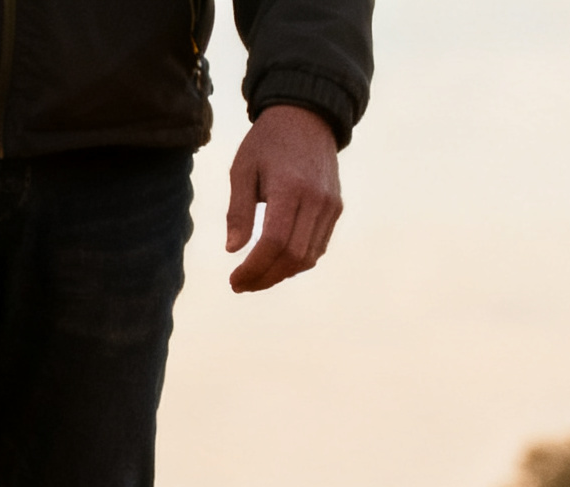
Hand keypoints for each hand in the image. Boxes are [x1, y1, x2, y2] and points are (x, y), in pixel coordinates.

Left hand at [225, 104, 342, 292]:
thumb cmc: (267, 143)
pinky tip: (274, 263)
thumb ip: (238, 211)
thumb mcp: (242, 170)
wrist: (307, 117)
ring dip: (280, 274)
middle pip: (293, 256)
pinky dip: (296, 261)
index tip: (234, 280)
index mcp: (290, 187)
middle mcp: (316, 199)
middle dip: (265, 277)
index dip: (254, 268)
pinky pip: (318, 246)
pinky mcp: (336, 208)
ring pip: (308, 257)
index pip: (274, 242)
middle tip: (240, 285)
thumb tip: (233, 250)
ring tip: (254, 278)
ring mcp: (330, 205)